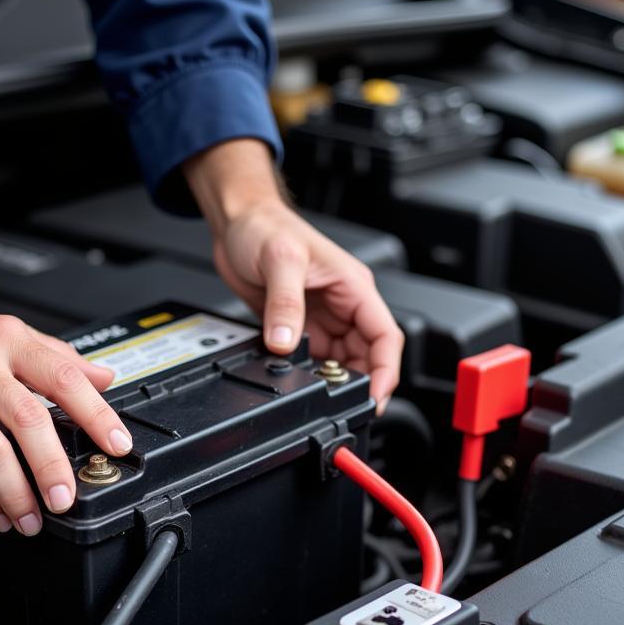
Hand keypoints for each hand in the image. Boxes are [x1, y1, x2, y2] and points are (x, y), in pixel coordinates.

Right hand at [0, 245, 131, 534]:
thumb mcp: (7, 331)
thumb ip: (57, 356)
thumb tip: (104, 377)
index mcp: (10, 341)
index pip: (64, 378)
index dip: (96, 414)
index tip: (117, 443)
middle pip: (29, 421)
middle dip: (52, 466)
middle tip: (67, 497)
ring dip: (16, 494)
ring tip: (33, 519)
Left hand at [183, 139, 403, 410]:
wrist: (237, 222)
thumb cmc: (265, 226)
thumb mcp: (280, 260)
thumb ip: (285, 304)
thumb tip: (286, 343)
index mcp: (353, 287)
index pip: (385, 337)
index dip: (386, 371)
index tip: (374, 397)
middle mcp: (343, 305)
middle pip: (367, 356)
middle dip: (359, 382)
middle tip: (339, 403)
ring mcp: (322, 317)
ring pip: (341, 361)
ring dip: (332, 379)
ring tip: (315, 390)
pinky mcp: (298, 325)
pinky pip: (313, 358)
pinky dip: (308, 372)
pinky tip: (295, 376)